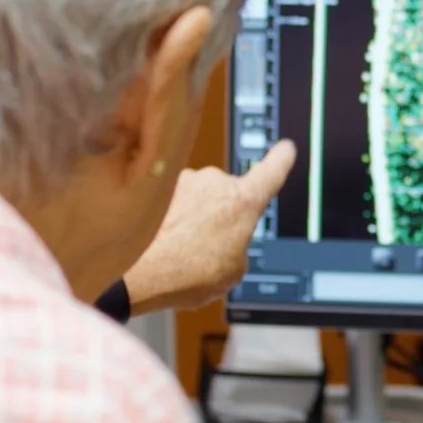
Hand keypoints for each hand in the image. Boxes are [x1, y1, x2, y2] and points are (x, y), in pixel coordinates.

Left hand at [124, 141, 294, 313]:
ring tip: (179, 249)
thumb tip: (225, 241)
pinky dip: (167, 217)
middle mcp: (214, 181)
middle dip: (220, 215)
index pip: (272, 172)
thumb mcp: (233, 271)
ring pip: (195, 197)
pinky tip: (159, 242)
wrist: (136, 272)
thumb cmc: (185, 273)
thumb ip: (238, 246)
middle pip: (226, 194)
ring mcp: (183, 180)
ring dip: (191, 216)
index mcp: (243, 201)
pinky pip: (169, 200)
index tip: (286, 149)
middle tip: (206, 247)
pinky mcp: (155, 186)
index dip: (281, 160)